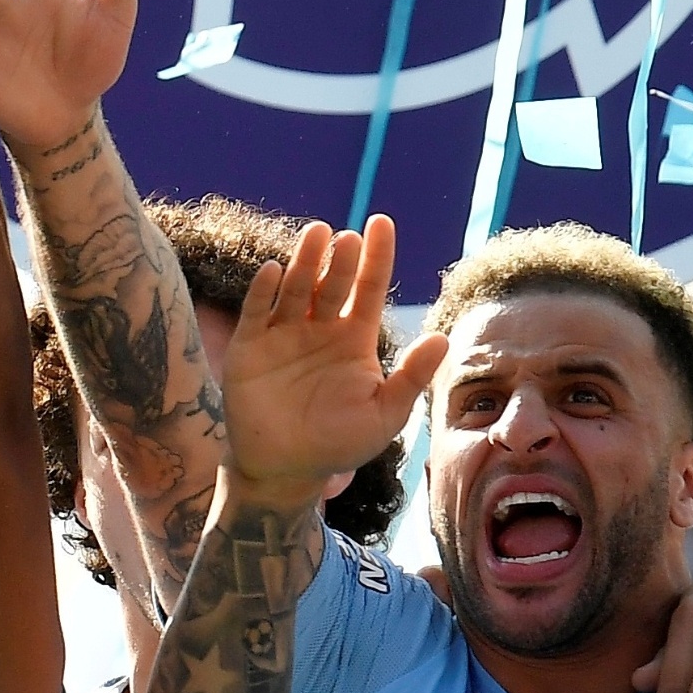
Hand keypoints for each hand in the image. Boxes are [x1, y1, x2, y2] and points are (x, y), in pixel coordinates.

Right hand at [220, 218, 445, 509]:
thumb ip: (412, 378)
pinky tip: (273, 272)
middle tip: (346, 237)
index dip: (377, 255)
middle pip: (333, 282)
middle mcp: (320, 328)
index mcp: (355, 338)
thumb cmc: (339, 444)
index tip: (382, 223)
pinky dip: (263, 292)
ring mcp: (282, 334)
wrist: (285, 469)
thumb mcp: (385, 415)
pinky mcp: (249, 347)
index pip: (370, 287)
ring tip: (316, 235)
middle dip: (340, 258)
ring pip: (296, 288)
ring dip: (305, 262)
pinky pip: (256, 312)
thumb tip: (443, 339)